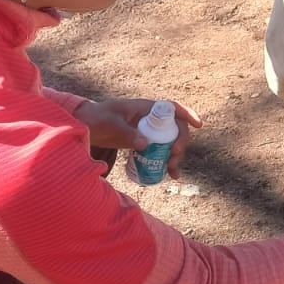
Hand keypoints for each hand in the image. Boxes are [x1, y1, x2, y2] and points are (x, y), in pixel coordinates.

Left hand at [73, 97, 202, 178]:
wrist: (85, 128)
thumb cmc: (96, 120)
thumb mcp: (109, 125)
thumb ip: (126, 133)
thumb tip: (145, 144)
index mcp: (145, 108)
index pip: (171, 108)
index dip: (187, 114)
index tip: (198, 125)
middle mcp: (150, 119)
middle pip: (175, 129)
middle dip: (180, 143)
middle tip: (174, 156)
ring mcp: (148, 132)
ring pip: (170, 142)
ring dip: (175, 156)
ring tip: (172, 171)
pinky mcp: (144, 144)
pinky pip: (160, 152)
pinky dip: (167, 163)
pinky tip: (170, 175)